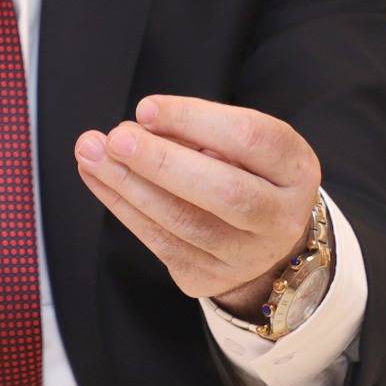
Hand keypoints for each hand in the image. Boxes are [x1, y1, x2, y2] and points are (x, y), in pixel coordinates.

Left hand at [74, 95, 321, 317]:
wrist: (260, 234)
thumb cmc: (241, 168)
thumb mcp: (236, 139)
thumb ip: (196, 130)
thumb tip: (141, 124)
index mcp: (295, 169)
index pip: (251, 139)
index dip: (194, 120)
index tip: (144, 108)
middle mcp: (281, 218)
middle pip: (225, 193)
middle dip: (162, 163)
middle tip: (116, 138)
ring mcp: (247, 256)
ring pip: (184, 223)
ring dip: (128, 185)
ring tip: (90, 152)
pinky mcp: (209, 278)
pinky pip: (159, 242)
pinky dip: (122, 206)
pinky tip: (97, 177)